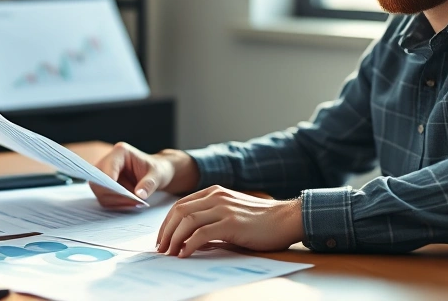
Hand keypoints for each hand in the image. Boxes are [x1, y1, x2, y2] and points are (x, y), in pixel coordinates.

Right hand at [90, 142, 197, 207]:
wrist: (158, 172)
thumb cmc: (158, 170)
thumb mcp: (158, 175)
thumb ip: (149, 184)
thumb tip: (139, 195)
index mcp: (120, 152)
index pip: (107, 168)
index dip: (110, 183)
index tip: (124, 195)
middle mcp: (109, 161)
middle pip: (99, 182)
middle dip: (115, 195)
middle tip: (134, 202)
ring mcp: (105, 173)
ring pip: (100, 192)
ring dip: (117, 201)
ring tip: (136, 203)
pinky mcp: (105, 185)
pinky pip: (105, 198)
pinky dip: (117, 203)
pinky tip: (131, 203)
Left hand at [156, 185, 303, 257]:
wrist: (286, 219)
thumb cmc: (261, 221)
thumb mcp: (231, 215)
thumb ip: (211, 222)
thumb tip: (190, 241)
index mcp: (215, 192)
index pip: (180, 205)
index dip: (167, 223)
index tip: (162, 239)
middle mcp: (216, 196)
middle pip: (179, 211)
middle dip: (165, 231)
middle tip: (161, 249)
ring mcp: (224, 208)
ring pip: (186, 221)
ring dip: (174, 239)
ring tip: (169, 253)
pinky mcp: (231, 223)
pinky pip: (201, 233)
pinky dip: (189, 245)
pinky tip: (185, 254)